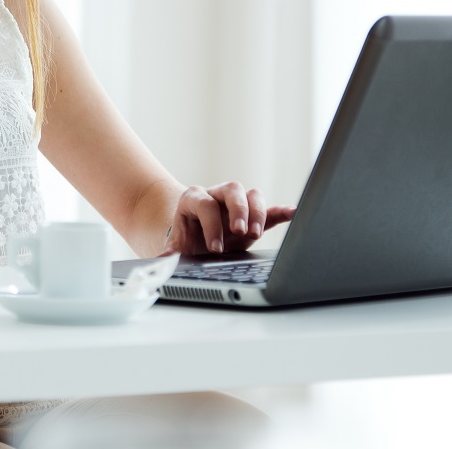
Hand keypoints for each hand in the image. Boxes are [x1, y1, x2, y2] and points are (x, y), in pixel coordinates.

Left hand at [161, 182, 295, 255]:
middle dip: (238, 209)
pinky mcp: (253, 216)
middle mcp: (217, 196)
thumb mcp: (174, 248)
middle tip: (240, 232)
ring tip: (256, 234)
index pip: (205, 204)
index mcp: (194, 200)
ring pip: (251, 195)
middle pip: (232, 189)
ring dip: (257, 212)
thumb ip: (168, 255)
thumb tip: (160, 262)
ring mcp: (236, 204)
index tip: (214, 248)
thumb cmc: (185, 241)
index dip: (210, 224)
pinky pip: (269, 209)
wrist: (193, 238)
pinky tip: (291, 213)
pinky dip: (280, 211)